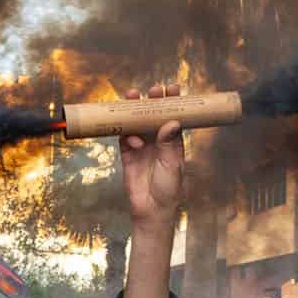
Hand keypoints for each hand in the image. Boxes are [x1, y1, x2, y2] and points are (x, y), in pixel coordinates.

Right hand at [119, 85, 184, 230]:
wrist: (151, 209)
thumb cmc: (168, 188)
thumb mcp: (172, 165)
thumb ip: (169, 144)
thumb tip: (171, 122)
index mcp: (173, 141)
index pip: (172, 115)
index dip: (172, 101)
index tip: (172, 88)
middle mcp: (157, 140)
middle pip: (153, 114)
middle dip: (151, 100)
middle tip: (152, 90)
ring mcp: (142, 146)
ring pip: (136, 122)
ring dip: (134, 110)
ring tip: (133, 98)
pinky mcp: (128, 154)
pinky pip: (124, 138)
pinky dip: (127, 135)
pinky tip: (134, 141)